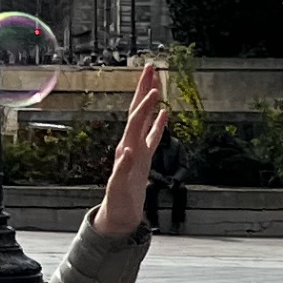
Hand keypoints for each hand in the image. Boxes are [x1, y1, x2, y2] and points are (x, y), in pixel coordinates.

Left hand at [95, 63, 170, 236]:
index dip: (145, 105)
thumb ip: (122, 170)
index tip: (154, 89)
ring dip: (150, 99)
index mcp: (126, 149)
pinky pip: (153, 135)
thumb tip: (127, 151)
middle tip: (150, 67)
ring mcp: (137, 149)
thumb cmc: (118, 204)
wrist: (118, 215)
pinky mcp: (143, 157)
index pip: (136, 121)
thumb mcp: (118, 188)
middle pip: (138, 110)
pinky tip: (164, 112)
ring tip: (156, 81)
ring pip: (145, 118)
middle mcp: (130, 144)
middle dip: (143, 88)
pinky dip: (158, 122)